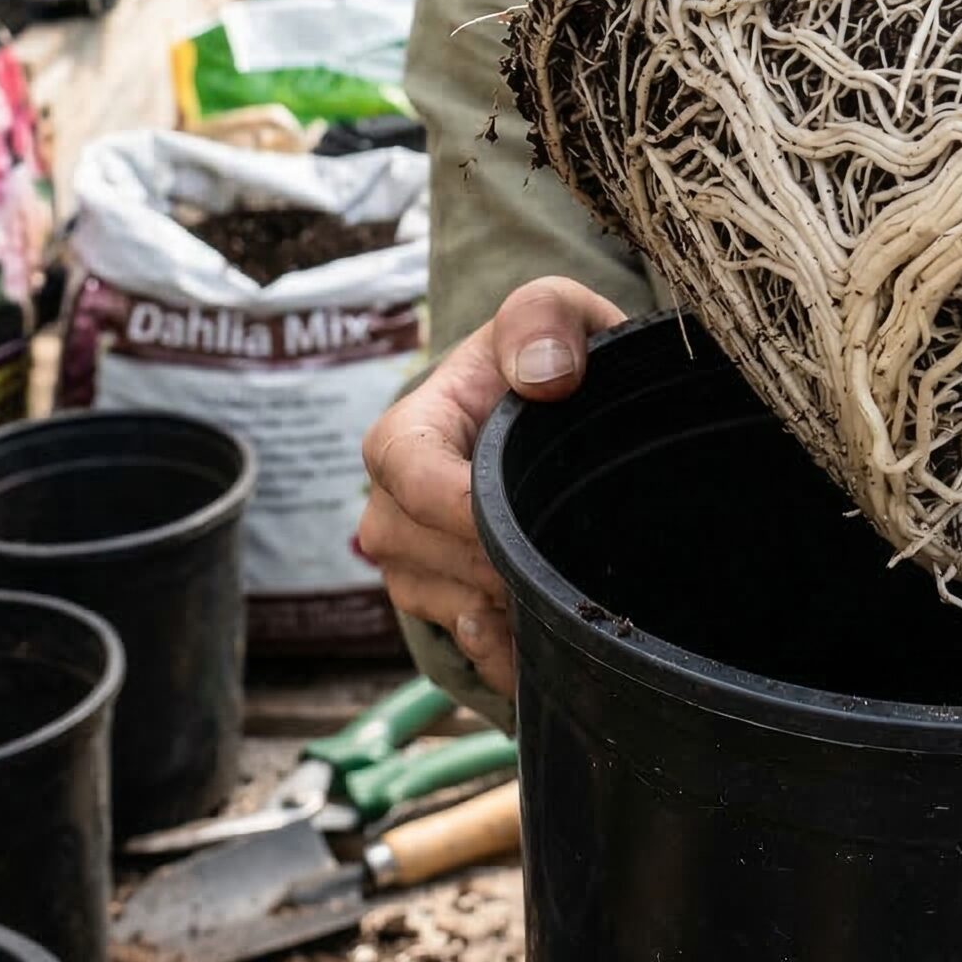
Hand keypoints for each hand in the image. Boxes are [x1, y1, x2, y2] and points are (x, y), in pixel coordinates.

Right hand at [358, 276, 623, 696]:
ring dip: (515, 600)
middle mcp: (390, 506)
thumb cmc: (546, 355)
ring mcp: (410, 564)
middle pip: (430, 553)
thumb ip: (543, 319)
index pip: (407, 472)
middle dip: (503, 556)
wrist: (555, 413)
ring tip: (568, 569)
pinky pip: (471, 649)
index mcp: (405, 433)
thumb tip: (545, 377)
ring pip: (454, 606)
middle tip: (570, 538)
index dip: (459, 503)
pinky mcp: (442, 607)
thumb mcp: (553, 309)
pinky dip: (514, 651)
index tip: (522, 515)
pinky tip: (552, 638)